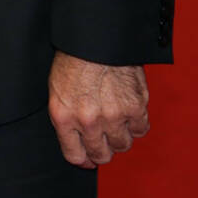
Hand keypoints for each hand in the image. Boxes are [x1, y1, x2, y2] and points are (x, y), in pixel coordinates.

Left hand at [47, 52, 149, 166]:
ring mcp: (114, 115)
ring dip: (119, 136)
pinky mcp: (136, 107)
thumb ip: (65, 121)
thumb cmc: (72, 60)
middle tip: (102, 138)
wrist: (95, 38)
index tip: (87, 157)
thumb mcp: (56, 90)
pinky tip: (128, 111)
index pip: (75, 156)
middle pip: (101, 155)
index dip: (82, 158)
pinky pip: (141, 130)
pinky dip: (136, 124)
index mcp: (64, 116)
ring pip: (123, 145)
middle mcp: (89, 121)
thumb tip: (79, 150)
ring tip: (114, 120)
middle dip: (101, 149)